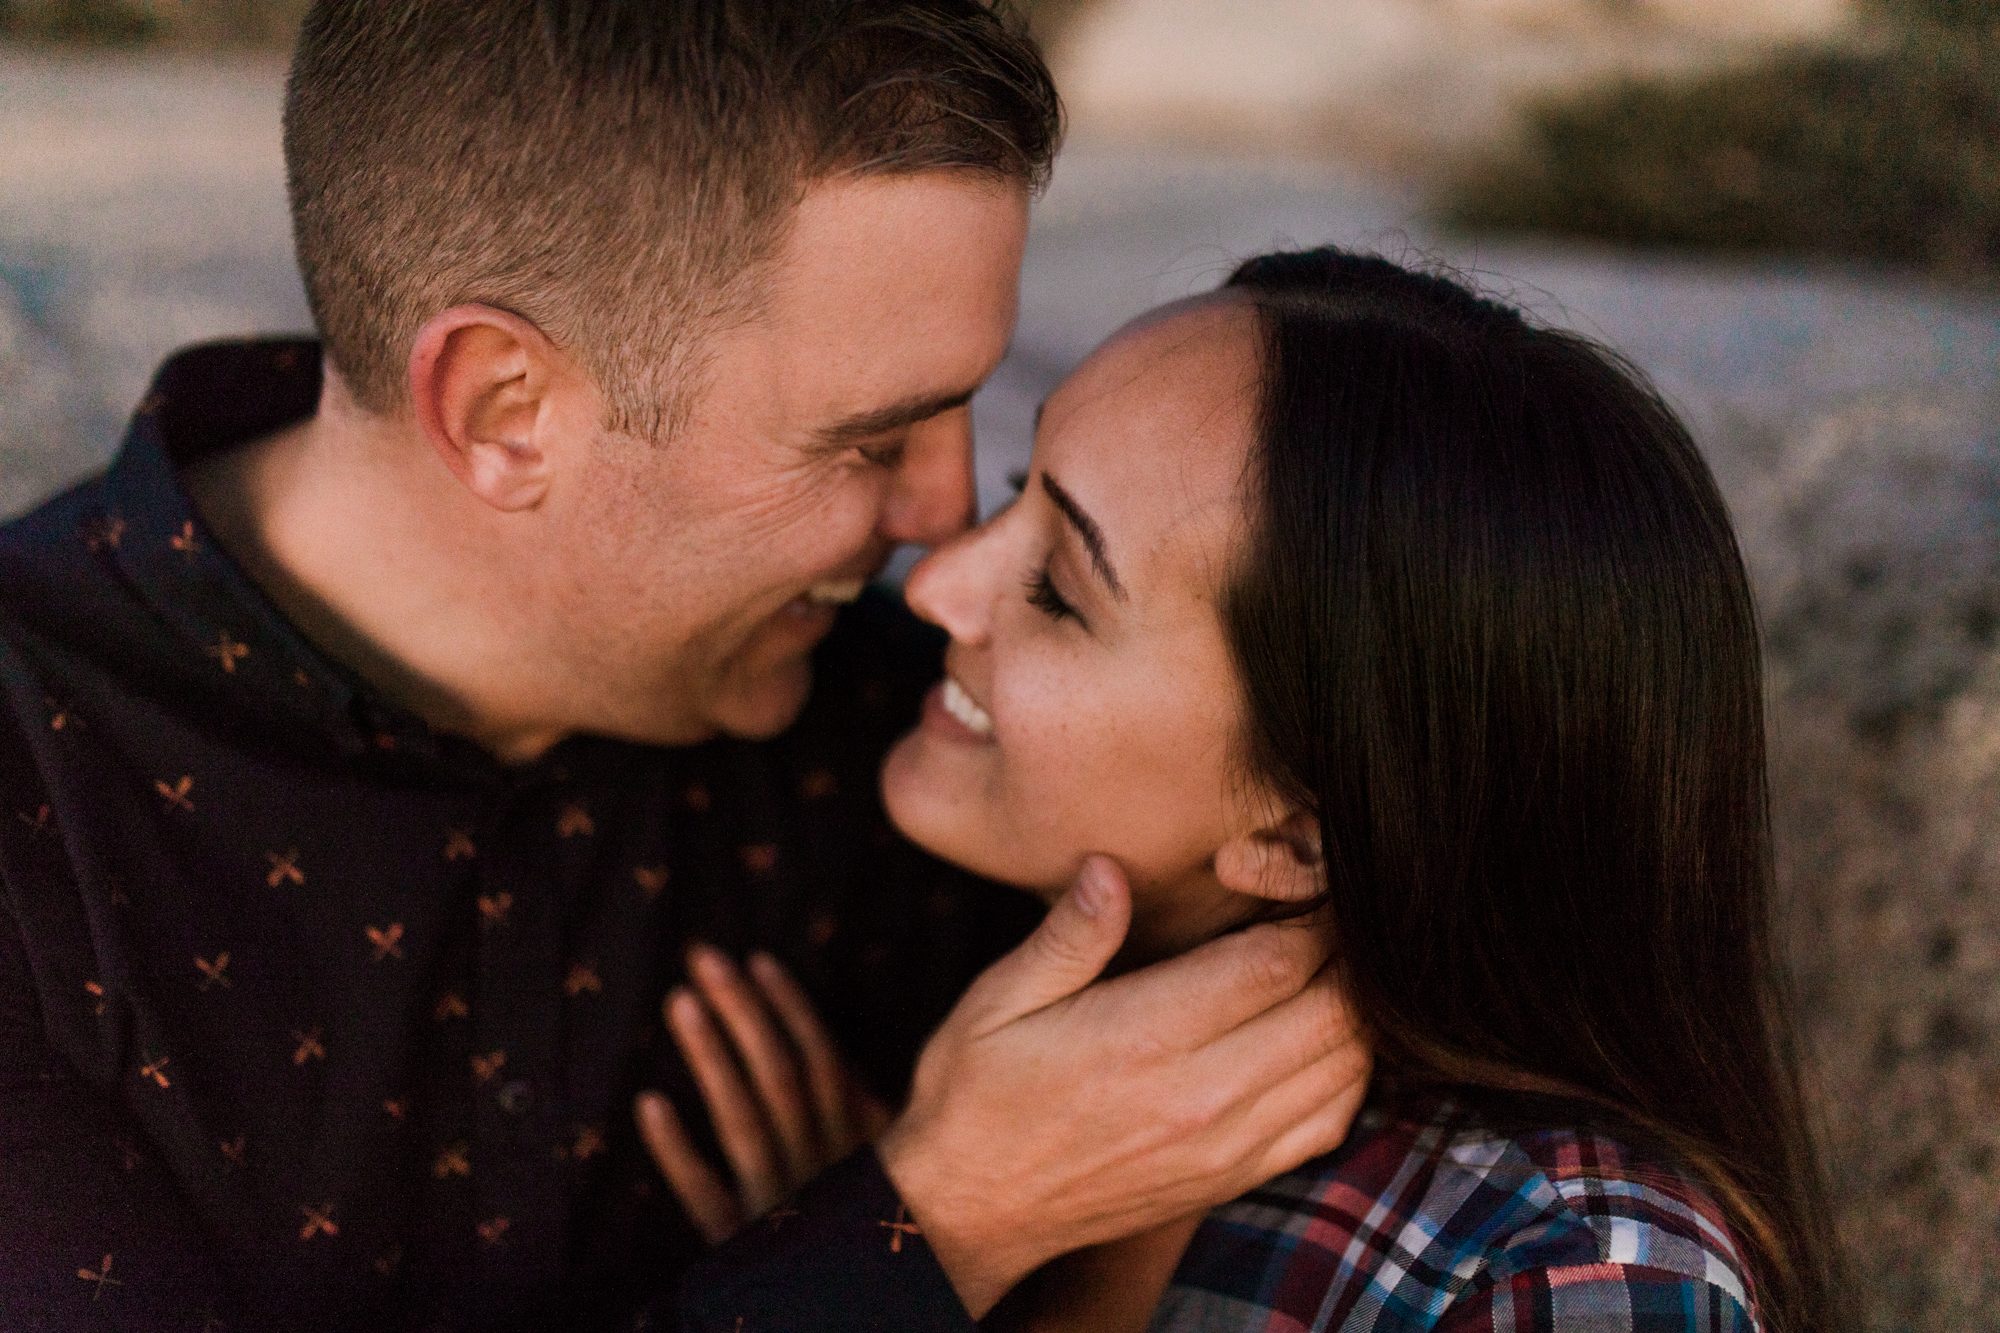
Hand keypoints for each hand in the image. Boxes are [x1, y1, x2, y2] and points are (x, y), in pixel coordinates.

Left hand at [635, 947, 890, 1243]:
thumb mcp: (888, 1178)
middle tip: (701, 955)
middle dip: (741, 1010)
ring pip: (742, 1119)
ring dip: (710, 1058)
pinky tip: (649, 1104)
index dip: (788, 1008)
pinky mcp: (742, 1243)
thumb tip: (853, 1070)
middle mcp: (822, 1165)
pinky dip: (677, 1151)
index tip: (755, 959)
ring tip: (679, 1002)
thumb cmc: (880, 1245)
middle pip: (778, 1074)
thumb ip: (868, 1126)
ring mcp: (780, 1204)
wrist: (855, 1312)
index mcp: (861, 1144)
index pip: (821, 1060)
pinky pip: (706, 1195)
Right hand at [876, 856, 1370, 1317]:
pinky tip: (1314, 1034)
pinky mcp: (1233, 1178)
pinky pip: (1331, 1120)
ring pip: (1346, 1066)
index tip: (1295, 880)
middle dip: (1342, 953)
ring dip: (1351, 1008)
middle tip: (1318, 912)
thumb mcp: (997, 998)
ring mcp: (1226, 1148)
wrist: (967, 1212)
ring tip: (1321, 965)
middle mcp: (1201, 1099)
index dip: (1305, 913)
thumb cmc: (976, 1092)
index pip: (1274, 964)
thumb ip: (1067, 934)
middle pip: (1331, 1012)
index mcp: (1144, 1040)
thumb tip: (1109, 868)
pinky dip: (1346, 1070)